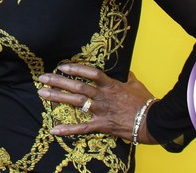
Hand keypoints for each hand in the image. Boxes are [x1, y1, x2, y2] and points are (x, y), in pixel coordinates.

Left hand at [37, 63, 157, 144]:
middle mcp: (102, 96)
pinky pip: (82, 128)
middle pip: (77, 86)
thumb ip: (127, 78)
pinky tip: (53, 130)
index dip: (75, 68)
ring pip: (75, 102)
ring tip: (42, 93)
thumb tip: (126, 72)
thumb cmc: (146, 103)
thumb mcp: (137, 85)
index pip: (90, 73)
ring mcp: (100, 111)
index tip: (62, 66)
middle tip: (42, 77)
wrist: (153, 122)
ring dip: (57, 97)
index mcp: (110, 85)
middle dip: (58, 81)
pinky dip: (67, 129)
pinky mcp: (101, 125)